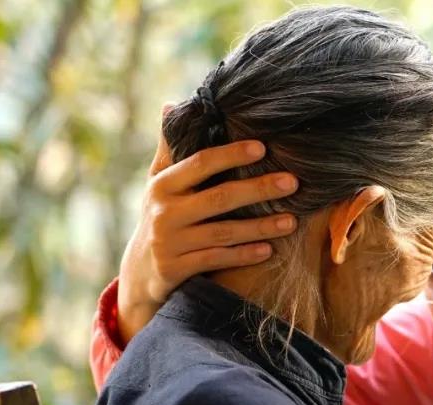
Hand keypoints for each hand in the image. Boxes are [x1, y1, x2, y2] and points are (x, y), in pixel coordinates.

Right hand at [116, 116, 298, 343]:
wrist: (140, 271)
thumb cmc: (161, 216)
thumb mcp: (159, 183)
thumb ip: (170, 149)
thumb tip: (171, 105)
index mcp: (163, 185)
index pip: (200, 163)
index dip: (231, 155)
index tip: (263, 147)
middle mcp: (165, 212)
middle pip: (220, 197)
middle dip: (258, 189)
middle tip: (292, 182)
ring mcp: (170, 242)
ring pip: (223, 233)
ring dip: (260, 227)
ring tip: (291, 221)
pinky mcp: (177, 269)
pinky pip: (217, 259)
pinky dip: (243, 255)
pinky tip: (269, 251)